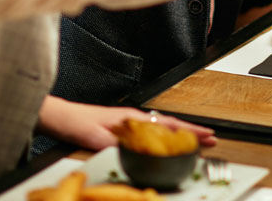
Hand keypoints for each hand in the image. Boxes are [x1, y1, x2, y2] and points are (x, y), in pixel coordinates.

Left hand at [37, 97, 215, 149]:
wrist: (61, 118)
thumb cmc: (78, 124)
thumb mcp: (100, 139)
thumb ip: (121, 146)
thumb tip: (140, 153)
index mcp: (134, 118)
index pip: (169, 125)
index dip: (190, 131)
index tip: (208, 136)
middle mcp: (135, 117)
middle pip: (171, 124)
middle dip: (192, 132)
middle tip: (210, 140)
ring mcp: (130, 121)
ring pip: (163, 127)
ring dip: (180, 134)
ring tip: (195, 141)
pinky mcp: (123, 127)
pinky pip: (153, 131)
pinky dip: (166, 135)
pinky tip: (165, 142)